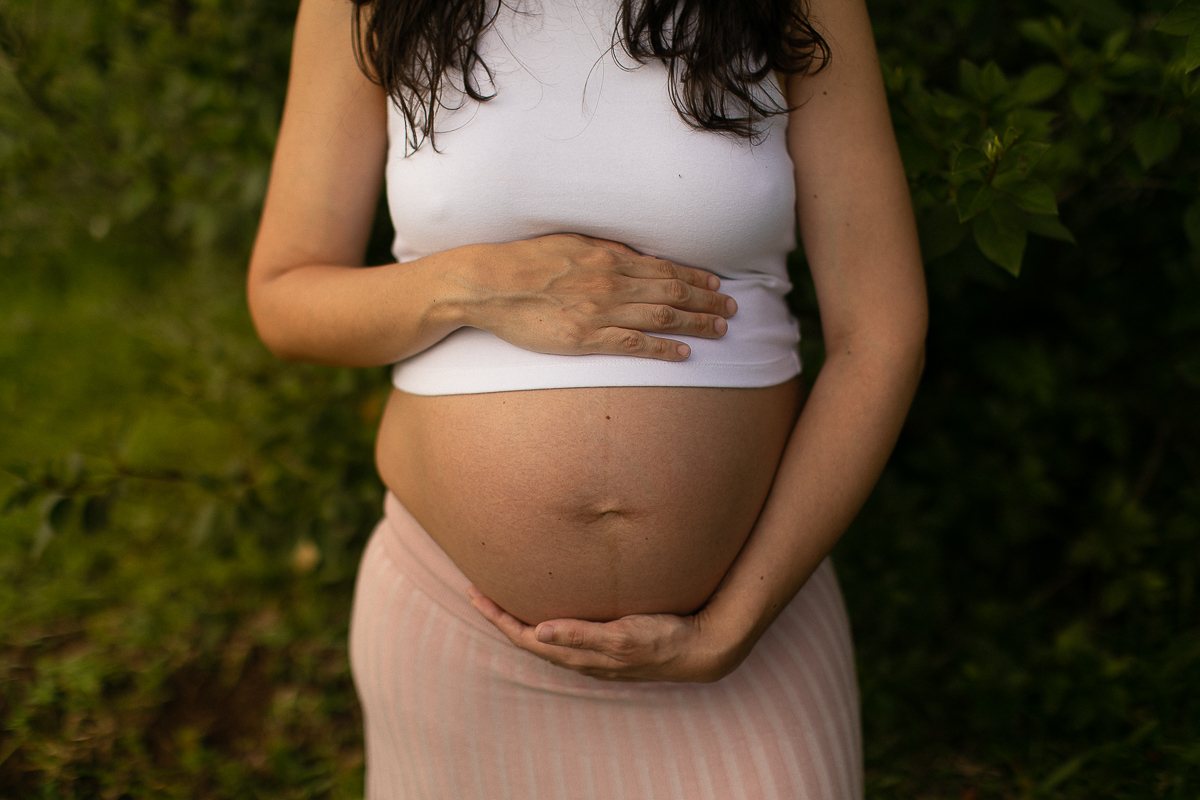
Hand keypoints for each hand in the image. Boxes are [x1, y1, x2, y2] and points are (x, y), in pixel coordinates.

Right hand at [459, 234, 737, 360]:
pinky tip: (684, 353)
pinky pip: (634, 344)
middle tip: (732, 309)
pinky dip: (663, 348)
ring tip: (720, 330)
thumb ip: (604, 251)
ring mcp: (600, 311)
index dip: (695, 277)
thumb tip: (633, 256)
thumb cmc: (525, 261)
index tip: (716, 284)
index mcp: (608, 258)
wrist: (490, 284)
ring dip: (695, 324)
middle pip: (672, 292)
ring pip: (661, 317)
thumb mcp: (570, 243)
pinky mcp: (586, 338)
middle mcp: (611, 283)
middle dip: (707, 301)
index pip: (664, 268)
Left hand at [466, 586, 749, 681]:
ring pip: (546, 637)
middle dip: (502, 616)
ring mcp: (594, 653)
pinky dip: (546, 621)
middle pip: (529, 638)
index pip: (525, 637)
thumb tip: (538, 632)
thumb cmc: (662, 638)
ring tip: (503, 598)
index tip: (476, 595)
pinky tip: (549, 610)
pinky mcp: (607, 644)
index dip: (499, 618)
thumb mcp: (622, 636)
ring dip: (521, 619)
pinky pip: (565, 634)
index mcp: (580, 654)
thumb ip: (581, 634)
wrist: (700, 648)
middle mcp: (582, 656)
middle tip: (477, 591)